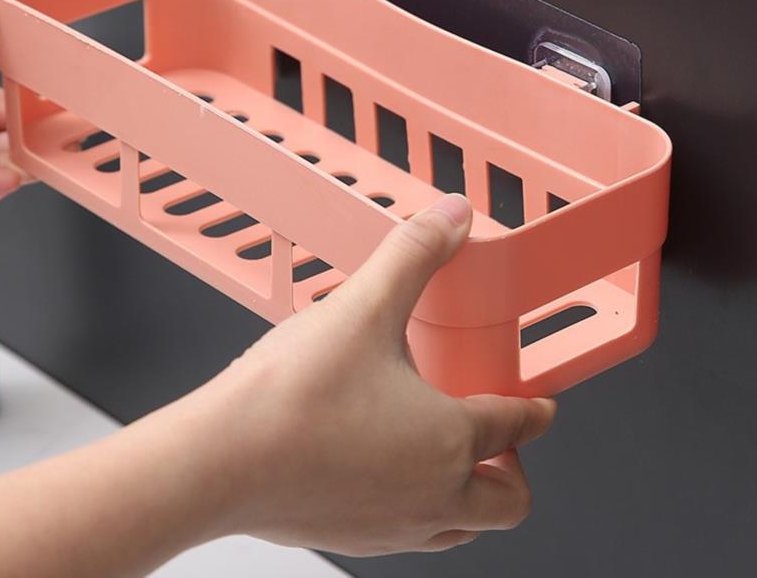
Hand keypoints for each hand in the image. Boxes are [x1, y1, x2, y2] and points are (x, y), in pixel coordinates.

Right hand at [0, 194, 555, 575]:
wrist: (215, 463)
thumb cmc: (290, 397)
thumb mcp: (363, 307)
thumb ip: (413, 254)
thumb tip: (453, 216)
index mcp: (447, 440)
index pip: (515, 428)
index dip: (536, 413)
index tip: (541, 407)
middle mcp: (430, 496)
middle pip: (506, 501)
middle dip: (514, 470)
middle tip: (500, 440)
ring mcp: (392, 529)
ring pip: (461, 528)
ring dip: (471, 494)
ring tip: (450, 457)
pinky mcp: (351, 539)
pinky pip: (413, 538)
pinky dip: (423, 510)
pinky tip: (388, 472)